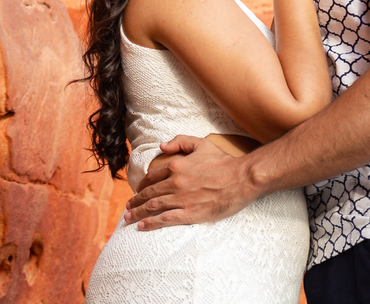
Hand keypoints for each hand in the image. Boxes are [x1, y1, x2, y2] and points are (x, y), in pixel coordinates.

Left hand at [123, 135, 256, 229]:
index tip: (138, 190)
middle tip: (128, 206)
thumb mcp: (200, 144)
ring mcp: (182, 199)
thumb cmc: (223, 161)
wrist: (241, 179)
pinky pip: (166, 219)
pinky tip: (142, 226)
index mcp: (176, 166)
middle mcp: (175, 183)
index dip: (142, 184)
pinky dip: (151, 223)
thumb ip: (179, 142)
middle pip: (149, 193)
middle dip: (135, 201)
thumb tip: (161, 145)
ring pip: (153, 206)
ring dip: (138, 213)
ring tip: (129, 217)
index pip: (152, 177)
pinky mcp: (191, 213)